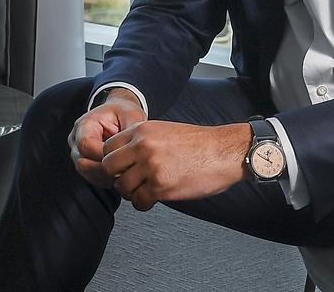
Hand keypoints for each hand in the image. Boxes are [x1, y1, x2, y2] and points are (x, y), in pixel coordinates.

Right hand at [69, 88, 146, 187]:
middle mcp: (76, 140)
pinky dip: (106, 178)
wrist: (118, 112)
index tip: (123, 157)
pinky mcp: (85, 162)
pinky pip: (92, 176)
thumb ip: (131, 131)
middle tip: (126, 167)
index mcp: (85, 124)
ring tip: (125, 169)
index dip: (104, 155)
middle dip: (106, 169)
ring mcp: (78, 153)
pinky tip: (120, 172)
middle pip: (83, 163)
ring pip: (87, 173)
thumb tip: (135, 148)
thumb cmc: (123, 113)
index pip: (86, 146)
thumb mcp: (131, 116)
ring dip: (106, 175)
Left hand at [102, 120, 252, 211]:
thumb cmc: (201, 144)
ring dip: (131, 193)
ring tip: (145, 191)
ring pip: (122, 186)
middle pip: (108, 167)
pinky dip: (143, 203)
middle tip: (130, 181)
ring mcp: (151, 166)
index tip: (122, 168)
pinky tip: (154, 199)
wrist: (225, 152)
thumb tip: (124, 158)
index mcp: (144, 130)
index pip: (108, 147)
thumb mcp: (166, 131)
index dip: (113, 161)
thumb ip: (144, 141)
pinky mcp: (160, 186)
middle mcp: (143, 146)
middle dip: (116, 177)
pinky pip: (138, 201)